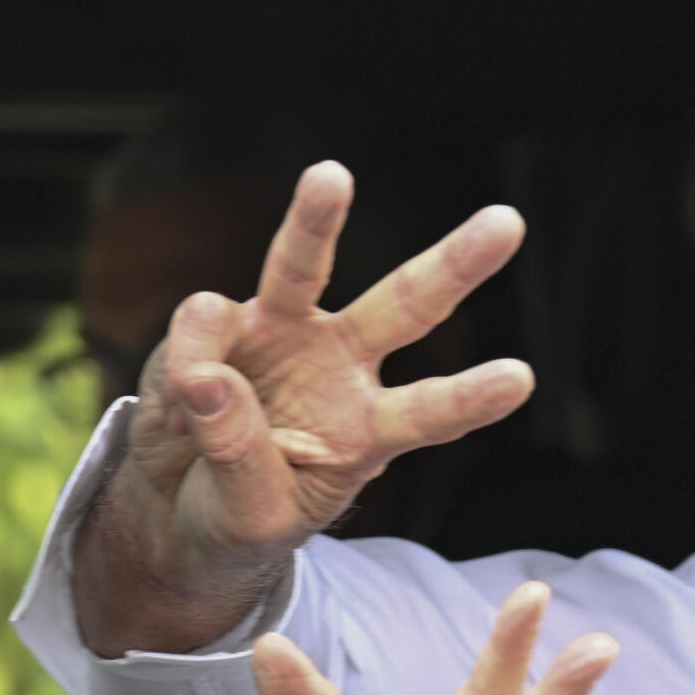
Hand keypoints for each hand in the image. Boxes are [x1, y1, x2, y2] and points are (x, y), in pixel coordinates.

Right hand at [74, 164, 533, 656]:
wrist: (174, 501)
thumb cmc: (234, 517)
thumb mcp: (250, 518)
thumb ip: (241, 458)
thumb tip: (210, 378)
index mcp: (367, 431)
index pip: (428, 413)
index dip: (469, 396)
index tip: (520, 379)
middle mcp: (339, 366)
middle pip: (404, 305)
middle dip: (454, 265)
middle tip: (509, 223)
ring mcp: (282, 334)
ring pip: (303, 267)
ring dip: (317, 220)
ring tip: (333, 176)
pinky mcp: (221, 323)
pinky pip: (205, 323)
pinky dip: (186, 364)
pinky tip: (179, 414)